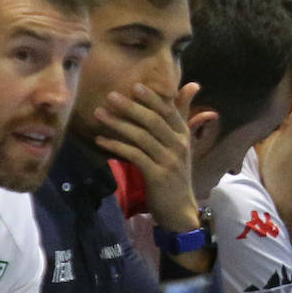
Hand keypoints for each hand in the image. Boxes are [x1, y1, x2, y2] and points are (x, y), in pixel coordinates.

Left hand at [95, 82, 211, 234]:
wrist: (180, 208)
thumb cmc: (176, 173)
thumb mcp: (180, 142)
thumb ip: (182, 114)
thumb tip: (192, 84)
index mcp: (184, 134)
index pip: (169, 111)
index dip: (152, 98)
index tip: (134, 85)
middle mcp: (179, 144)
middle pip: (154, 121)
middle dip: (131, 107)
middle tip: (111, 95)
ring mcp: (169, 160)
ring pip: (142, 137)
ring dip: (118, 124)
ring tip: (99, 114)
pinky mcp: (157, 175)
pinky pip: (134, 155)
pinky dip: (116, 146)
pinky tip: (100, 140)